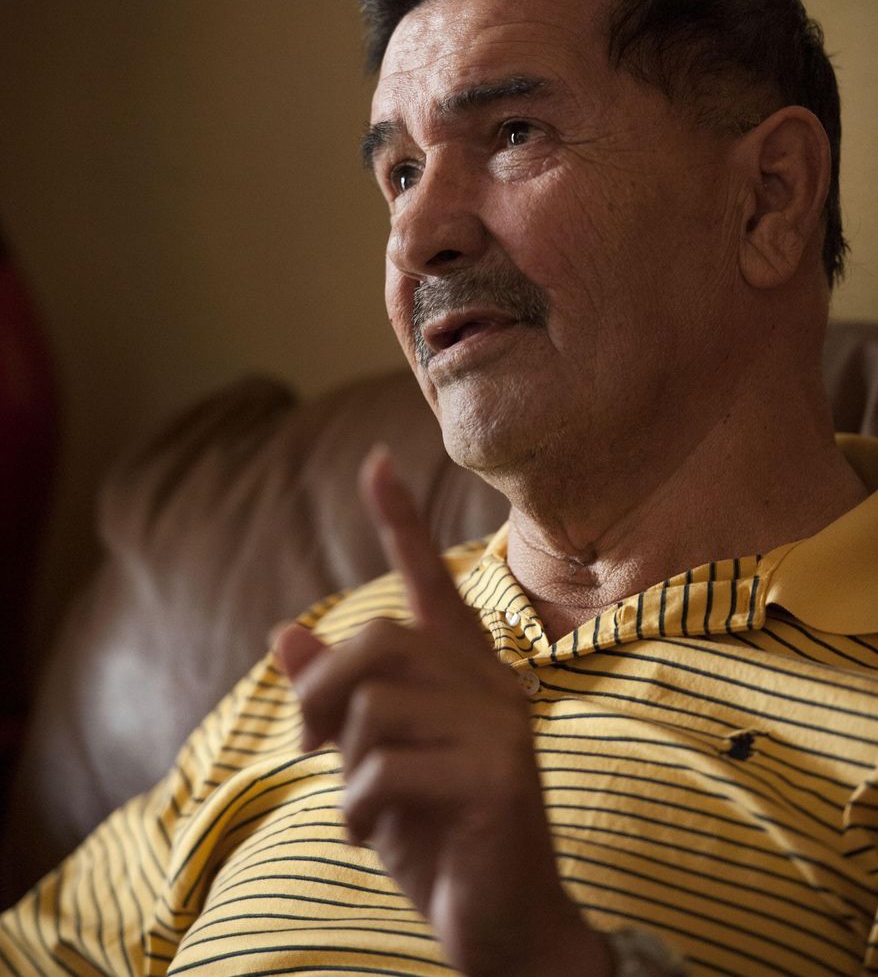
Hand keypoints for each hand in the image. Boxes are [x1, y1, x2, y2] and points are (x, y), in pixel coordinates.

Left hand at [275, 446, 611, 976]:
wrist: (505, 925)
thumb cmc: (437, 836)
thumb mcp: (370, 762)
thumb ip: (337, 699)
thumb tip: (283, 632)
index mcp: (464, 671)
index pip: (430, 580)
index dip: (399, 521)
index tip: (375, 463)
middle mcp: (491, 682)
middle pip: (376, 640)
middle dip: (323, 695)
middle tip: (307, 748)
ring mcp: (501, 726)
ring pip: (373, 710)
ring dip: (347, 773)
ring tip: (368, 810)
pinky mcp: (499, 777)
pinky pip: (384, 771)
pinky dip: (359, 814)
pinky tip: (378, 839)